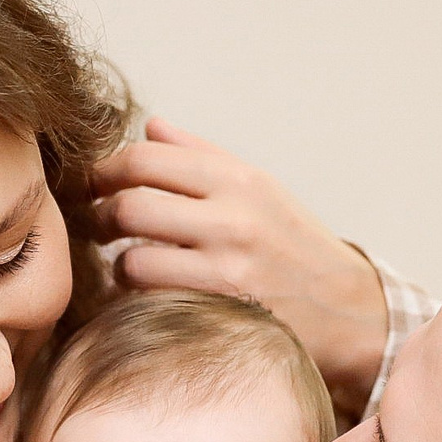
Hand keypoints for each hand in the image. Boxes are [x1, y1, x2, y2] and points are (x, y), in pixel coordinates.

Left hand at [90, 116, 389, 413]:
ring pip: (133, 262)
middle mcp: (234, 220)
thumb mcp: (260, 188)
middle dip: (101, 217)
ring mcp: (229, 271)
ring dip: (119, 266)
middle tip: (98, 226)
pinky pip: (155, 305)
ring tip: (128, 266)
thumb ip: (202, 155)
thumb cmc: (295, 244)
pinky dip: (141, 300)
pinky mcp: (224, 315)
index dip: (104, 171)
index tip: (94, 185)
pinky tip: (151, 295)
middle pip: (130, 206)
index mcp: (238, 179)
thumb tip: (150, 126)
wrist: (348, 309)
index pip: (145, 159)